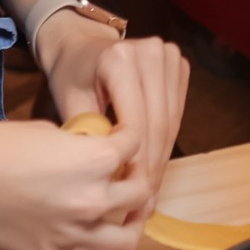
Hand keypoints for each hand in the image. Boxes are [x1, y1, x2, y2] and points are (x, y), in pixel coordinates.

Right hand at [0, 113, 153, 249]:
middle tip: (131, 180)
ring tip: (126, 220)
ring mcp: (73, 234)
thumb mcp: (47, 131)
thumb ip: (77, 146)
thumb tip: (87, 152)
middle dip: (138, 184)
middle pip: (140, 195)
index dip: (130, 140)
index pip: (134, 147)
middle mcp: (93, 199)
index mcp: (95, 159)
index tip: (125, 141)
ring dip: (131, 227)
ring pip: (126, 240)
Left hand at [40, 22, 188, 217]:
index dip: (134, 163)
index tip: (128, 195)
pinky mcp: (179, 66)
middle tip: (143, 206)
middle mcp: (151, 52)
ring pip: (170, 123)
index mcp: (119, 59)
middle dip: (150, 168)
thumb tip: (108, 179)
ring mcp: (170, 56)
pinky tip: (155, 170)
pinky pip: (176, 115)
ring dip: (161, 161)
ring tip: (150, 196)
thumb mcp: (69, 103)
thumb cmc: (71, 76)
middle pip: (157, 124)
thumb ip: (88, 135)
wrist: (82, 44)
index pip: (135, 122)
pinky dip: (165, 144)